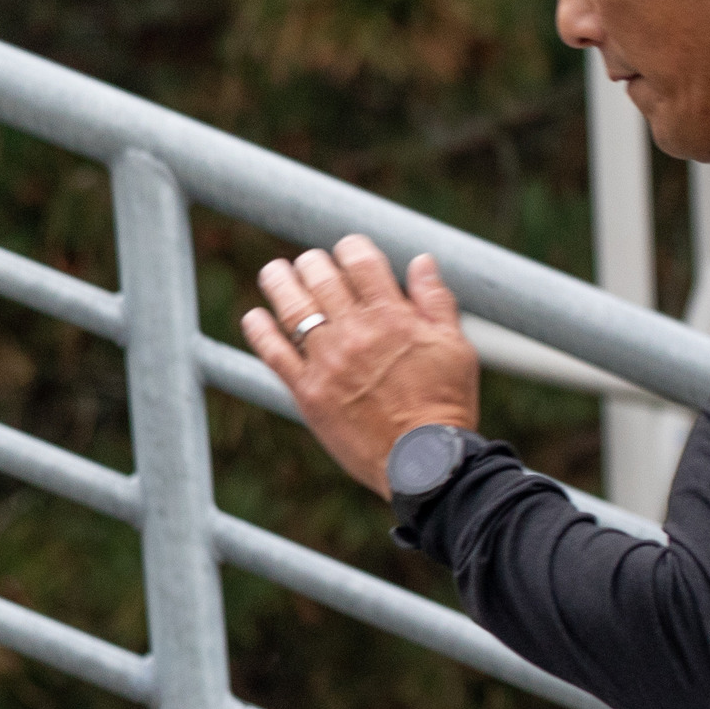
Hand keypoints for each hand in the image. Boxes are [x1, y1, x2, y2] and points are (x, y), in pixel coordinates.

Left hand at [237, 234, 479, 497]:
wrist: (424, 460)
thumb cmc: (445, 401)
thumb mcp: (454, 345)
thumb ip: (435, 300)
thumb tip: (421, 261)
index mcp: (393, 317)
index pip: (361, 263)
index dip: (349, 248)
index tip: (345, 248)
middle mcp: (355, 333)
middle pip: (321, 279)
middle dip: (312, 263)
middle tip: (308, 262)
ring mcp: (328, 362)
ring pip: (293, 309)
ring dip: (279, 283)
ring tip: (273, 272)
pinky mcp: (308, 392)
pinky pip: (274, 353)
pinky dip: (260, 331)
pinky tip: (254, 317)